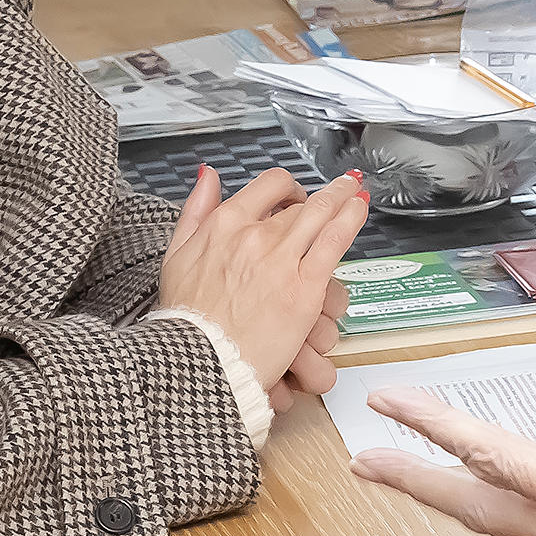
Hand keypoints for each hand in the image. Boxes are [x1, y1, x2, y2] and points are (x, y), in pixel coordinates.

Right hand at [160, 166, 369, 397]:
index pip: (268, 186)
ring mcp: (282, 260)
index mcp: (225, 224)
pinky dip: (350, 219)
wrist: (199, 360)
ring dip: (342, 198)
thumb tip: (208, 176)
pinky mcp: (304, 288)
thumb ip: (196, 209)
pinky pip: (334, 241)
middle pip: (299, 204)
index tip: (294, 197)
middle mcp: (255, 235)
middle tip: (337, 192)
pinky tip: (359, 209)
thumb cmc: (187, 318)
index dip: (287, 188)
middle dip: (322, 196)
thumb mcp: (177, 254)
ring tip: (355, 192)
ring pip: (321, 214)